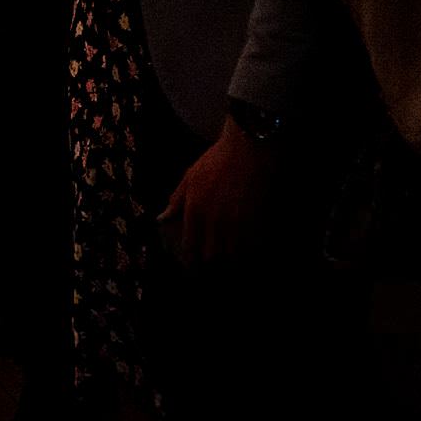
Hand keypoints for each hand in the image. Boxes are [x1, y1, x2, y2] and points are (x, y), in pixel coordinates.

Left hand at [159, 117, 272, 265]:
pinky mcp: (259, 223)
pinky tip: (248, 251)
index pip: (190, 246)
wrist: (249, 151)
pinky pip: (253, 248)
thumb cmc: (216, 161)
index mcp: (195, 210)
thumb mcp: (189, 178)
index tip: (192, 269)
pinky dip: (249, 253)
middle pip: (211, 255)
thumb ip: (176, 201)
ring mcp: (238, 224)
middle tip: (211, 265)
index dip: (191, 262)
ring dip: (230, 259)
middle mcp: (215, 222)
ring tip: (230, 260)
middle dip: (210, 263)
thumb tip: (162, 219)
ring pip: (233, 255)